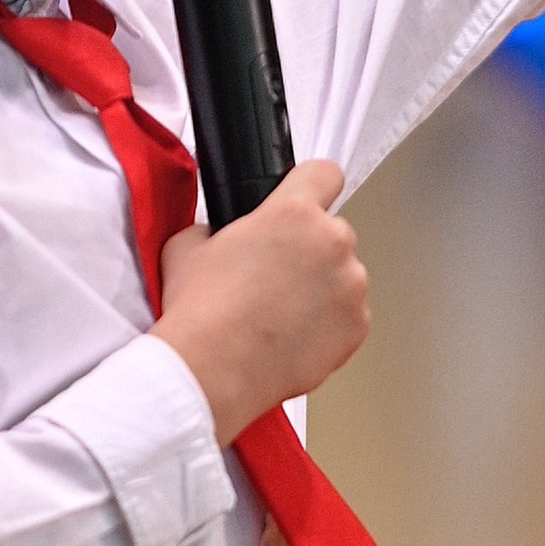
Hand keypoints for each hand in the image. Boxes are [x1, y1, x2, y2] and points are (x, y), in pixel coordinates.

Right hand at [152, 160, 368, 445]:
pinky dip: (329, 325)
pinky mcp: (357, 326)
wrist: (213, 370)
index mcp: (293, 212)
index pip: (324, 174)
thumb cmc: (201, 312)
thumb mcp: (187, 246)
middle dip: (310, 251)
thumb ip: (215, 228)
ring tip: (280, 314)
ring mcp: (350, 286)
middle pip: (333, 233)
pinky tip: (293, 336)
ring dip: (322, 289)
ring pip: (344, 276)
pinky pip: (349, 316)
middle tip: (276, 278)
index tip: (307, 201)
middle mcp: (331, 242)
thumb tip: (219, 235)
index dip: (312, 187)